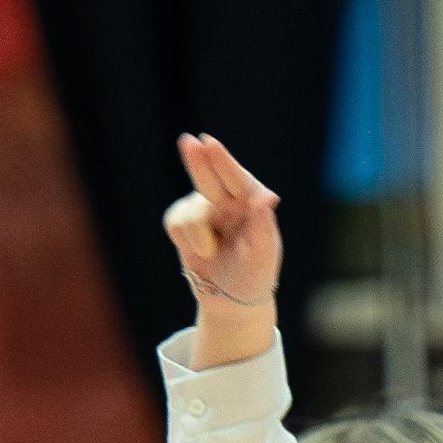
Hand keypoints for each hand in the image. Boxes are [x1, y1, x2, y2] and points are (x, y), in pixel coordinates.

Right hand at [163, 134, 281, 364]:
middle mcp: (229, 200)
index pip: (237, 180)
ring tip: (211, 253)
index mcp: (253, 204)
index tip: (210, 144)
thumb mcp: (262, 255)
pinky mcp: (184, 219)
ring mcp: (205, 207)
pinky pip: (175, 222)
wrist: (231, 301)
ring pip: (190, 210)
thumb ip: (262, 225)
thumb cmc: (254, 277)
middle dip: (199, 161)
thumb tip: (268, 198)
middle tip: (188, 141)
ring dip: (197, 236)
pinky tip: (200, 250)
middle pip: (209, 176)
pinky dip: (185, 240)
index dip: (223, 163)